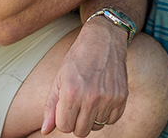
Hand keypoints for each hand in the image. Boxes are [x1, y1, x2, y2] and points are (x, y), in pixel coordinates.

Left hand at [42, 20, 129, 135]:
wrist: (104, 39)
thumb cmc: (77, 58)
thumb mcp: (59, 79)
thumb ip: (51, 107)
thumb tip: (45, 131)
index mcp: (71, 92)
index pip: (64, 127)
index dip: (63, 119)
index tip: (65, 107)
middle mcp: (91, 97)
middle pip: (81, 131)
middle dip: (76, 122)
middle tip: (77, 105)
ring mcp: (108, 98)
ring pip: (97, 126)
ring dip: (91, 118)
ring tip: (90, 99)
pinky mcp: (122, 97)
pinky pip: (112, 120)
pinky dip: (106, 114)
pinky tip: (102, 99)